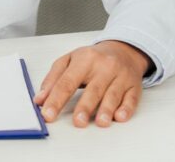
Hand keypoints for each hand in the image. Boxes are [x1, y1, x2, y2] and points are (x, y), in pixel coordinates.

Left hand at [34, 41, 150, 127]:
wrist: (122, 51)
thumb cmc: (92, 58)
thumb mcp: (69, 61)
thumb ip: (53, 79)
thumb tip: (40, 99)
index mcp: (84, 60)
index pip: (67, 82)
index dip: (56, 99)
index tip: (48, 114)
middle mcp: (104, 67)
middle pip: (93, 89)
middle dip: (84, 107)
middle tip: (77, 122)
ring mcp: (121, 76)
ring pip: (113, 94)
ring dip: (106, 110)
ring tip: (100, 122)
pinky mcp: (134, 86)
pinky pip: (131, 98)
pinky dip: (126, 108)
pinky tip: (120, 117)